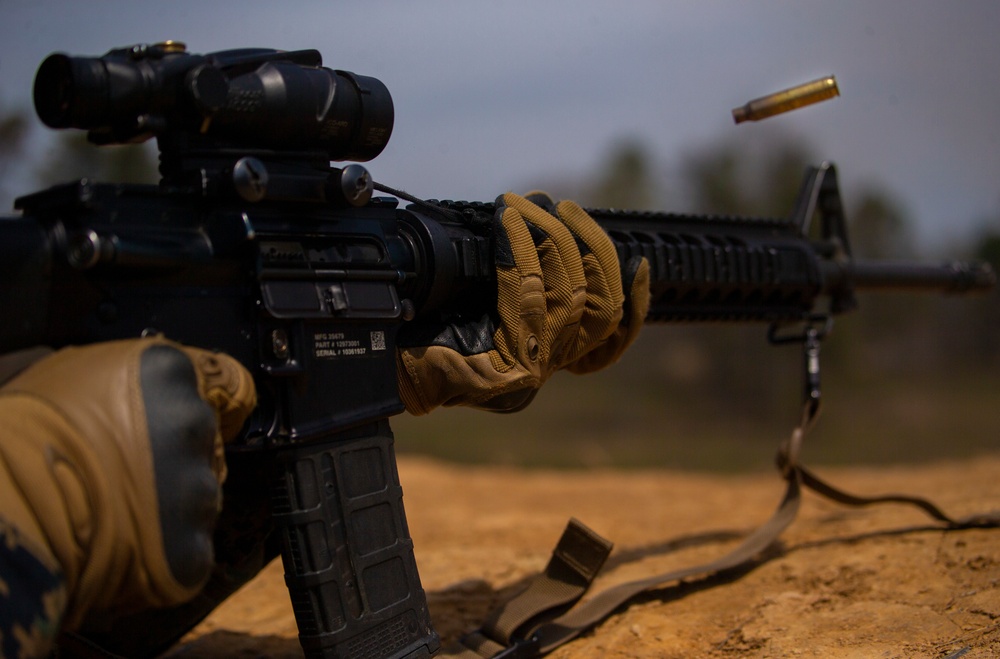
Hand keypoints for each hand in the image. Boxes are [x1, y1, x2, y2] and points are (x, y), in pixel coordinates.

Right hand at [0, 337, 254, 636]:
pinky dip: (163, 552)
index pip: (224, 381)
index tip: (197, 417)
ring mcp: (198, 489)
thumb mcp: (69, 375)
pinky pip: (188, 549)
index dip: (207, 403)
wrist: (5, 511)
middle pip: (204, 442)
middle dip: (175, 458)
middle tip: (127, 472)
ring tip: (116, 512)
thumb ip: (125, 380)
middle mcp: (194, 423)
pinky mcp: (192, 547)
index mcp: (168, 372)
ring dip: (170, 506)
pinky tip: (123, 548)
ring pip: (197, 497)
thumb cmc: (19, 438)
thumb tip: (135, 388)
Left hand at [397, 192, 648, 414]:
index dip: (637, 302)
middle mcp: (546, 366)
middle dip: (589, 247)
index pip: (611, 337)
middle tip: (561, 205)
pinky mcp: (506, 369)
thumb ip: (519, 282)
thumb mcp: (479, 305)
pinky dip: (520, 250)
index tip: (642, 263)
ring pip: (570, 298)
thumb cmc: (422, 334)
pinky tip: (508, 223)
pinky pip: (526, 297)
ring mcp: (529, 370)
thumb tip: (537, 227)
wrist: (376, 370)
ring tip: (528, 203)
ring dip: (552, 238)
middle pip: (602, 309)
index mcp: (546, 355)